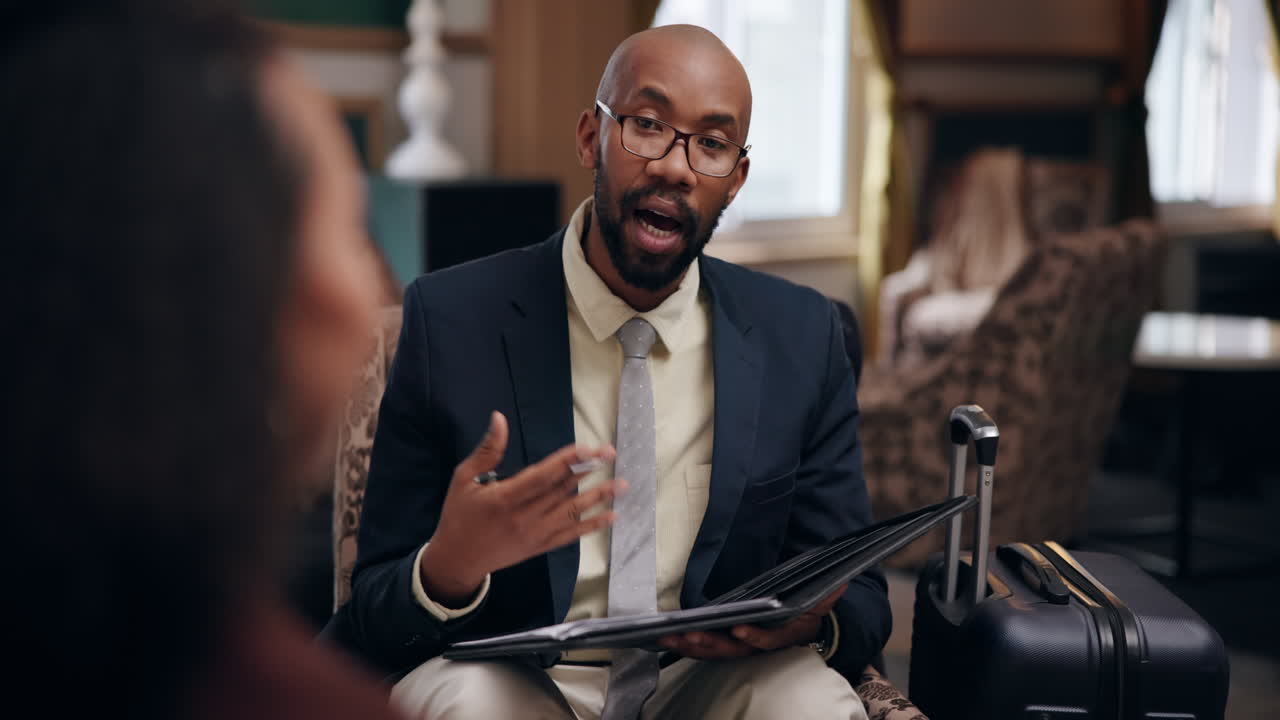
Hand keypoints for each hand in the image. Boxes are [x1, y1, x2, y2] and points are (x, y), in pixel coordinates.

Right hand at [419, 411, 623, 606]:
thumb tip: (499, 418)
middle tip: (610, 453)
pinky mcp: (541, 547)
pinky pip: (571, 535)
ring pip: (572, 512)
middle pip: (562, 491)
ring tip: (622, 484)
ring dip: (599, 497)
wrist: (457, 560)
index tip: (587, 448)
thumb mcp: (463, 479)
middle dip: (588, 470)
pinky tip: (612, 516)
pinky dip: (592, 526)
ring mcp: (535, 534)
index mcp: (504, 498)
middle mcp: (524, 517)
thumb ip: (486, 450)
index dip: (566, 461)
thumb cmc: (459, 515)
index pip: (542, 476)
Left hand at [658, 584, 846, 660]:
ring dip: (691, 645)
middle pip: (732, 650)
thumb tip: (840, 583)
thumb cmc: (807, 611)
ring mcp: (740, 647)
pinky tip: (668, 636)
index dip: (754, 637)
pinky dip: (687, 644)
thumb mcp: (821, 601)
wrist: (802, 625)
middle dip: (710, 643)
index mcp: (781, 636)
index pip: (767, 640)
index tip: (740, 630)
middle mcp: (758, 646)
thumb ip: (828, 594)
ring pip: (714, 651)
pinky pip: (705, 648)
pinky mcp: (726, 643)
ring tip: (669, 636)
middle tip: (689, 634)